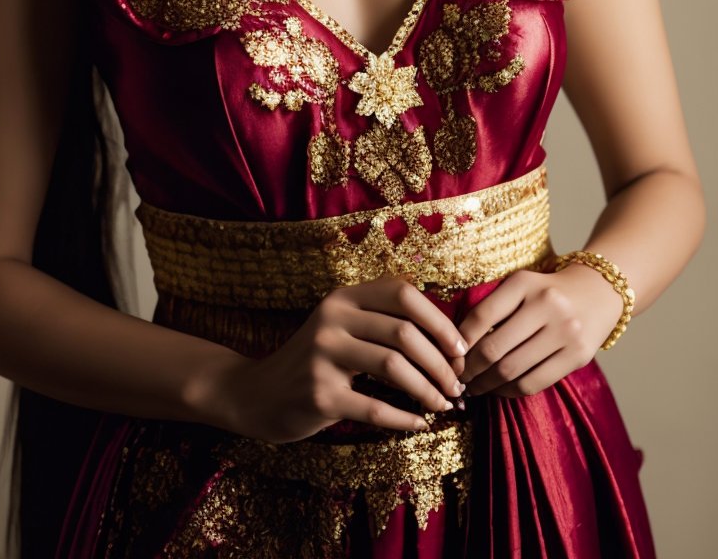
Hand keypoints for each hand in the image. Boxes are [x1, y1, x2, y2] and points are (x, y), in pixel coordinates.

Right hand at [207, 272, 468, 442]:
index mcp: (344, 297)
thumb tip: (448, 339)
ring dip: (428, 390)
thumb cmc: (316, 361)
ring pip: (393, 367)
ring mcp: (323, 356)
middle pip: (404, 333)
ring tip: (444, 404)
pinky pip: (374, 408)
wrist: (258, 394)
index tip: (459, 348)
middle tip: (458, 385)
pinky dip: (405, 418)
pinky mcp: (319, 395)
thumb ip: (382, 322)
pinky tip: (420, 424)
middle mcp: (332, 319)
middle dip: (440, 362)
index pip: (403, 293)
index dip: (439, 320)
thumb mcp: (342, 327)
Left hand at [452, 262, 623, 399]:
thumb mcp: (520, 286)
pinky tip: (499, 389)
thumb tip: (456, 346)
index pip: (481, 316)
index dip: (460, 342)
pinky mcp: (578, 355)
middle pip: (494, 349)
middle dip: (469, 369)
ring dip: (486, 385)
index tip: (449, 356)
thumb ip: (492, 308)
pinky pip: (534, 383)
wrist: (597, 292)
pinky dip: (510, 391)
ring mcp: (565, 331)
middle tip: (457, 379)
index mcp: (525, 282)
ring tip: (474, 388)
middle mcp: (547, 305)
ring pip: (512, 370)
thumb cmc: (546, 293)